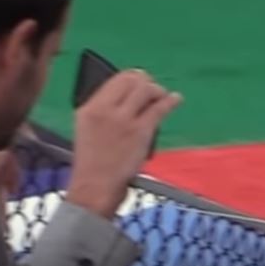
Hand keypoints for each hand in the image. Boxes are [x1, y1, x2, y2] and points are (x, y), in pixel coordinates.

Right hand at [64, 70, 181, 217]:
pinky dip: (171, 101)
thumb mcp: (89, 128)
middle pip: (133, 79)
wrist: (94, 187)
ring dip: (158, 91)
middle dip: (146, 82)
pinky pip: (160, 108)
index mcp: (89, 108)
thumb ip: (106, 110)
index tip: (140, 82)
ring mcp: (123, 120)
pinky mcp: (140, 131)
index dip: (133, 78)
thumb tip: (130, 94)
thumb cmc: (93, 161)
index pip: (116, 79)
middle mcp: (105, 110)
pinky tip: (175, 100)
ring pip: (147, 90)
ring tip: (162, 97)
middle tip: (152, 89)